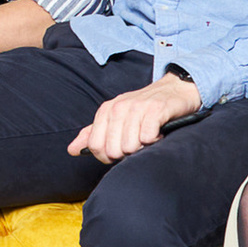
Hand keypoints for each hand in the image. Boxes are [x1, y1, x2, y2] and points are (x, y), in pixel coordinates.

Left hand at [69, 72, 200, 161]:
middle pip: (113, 150)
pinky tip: (159, 132)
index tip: (120, 151)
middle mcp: (119, 107)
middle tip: (138, 143)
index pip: (95, 146)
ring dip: (142, 147)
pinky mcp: (156, 110)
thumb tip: (72, 150)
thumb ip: (93, 134)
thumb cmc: (144, 108)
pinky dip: (155, 140)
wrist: (175, 90)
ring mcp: (137, 107)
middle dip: (126, 153)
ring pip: (130, 146)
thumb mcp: (116, 119)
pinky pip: (148, 138)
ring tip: (149, 136)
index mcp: (106, 110)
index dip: (107, 156)